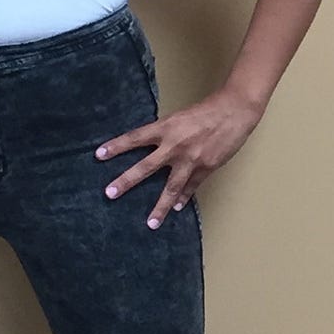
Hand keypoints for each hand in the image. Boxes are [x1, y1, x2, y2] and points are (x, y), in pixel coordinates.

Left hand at [96, 87, 263, 229]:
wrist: (235, 111)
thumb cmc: (208, 110)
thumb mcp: (180, 117)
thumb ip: (167, 133)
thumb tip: (155, 147)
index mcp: (167, 128)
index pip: (135, 138)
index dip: (117, 146)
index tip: (99, 155)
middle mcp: (175, 145)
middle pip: (145, 166)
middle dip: (126, 181)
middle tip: (110, 193)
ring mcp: (191, 159)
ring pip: (171, 187)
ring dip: (160, 207)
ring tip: (151, 223)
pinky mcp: (206, 167)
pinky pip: (191, 187)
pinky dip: (183, 198)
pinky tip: (176, 208)